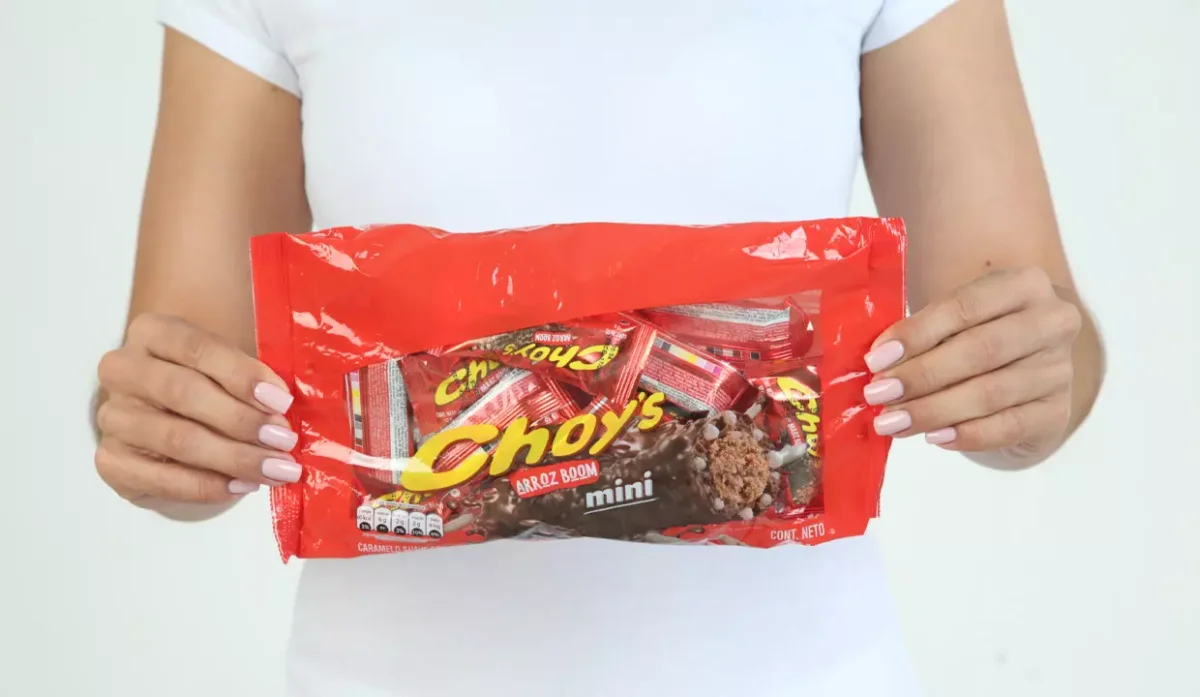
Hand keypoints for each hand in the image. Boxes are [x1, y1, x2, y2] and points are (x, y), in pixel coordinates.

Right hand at [95, 313, 301, 507]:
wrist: (170, 413)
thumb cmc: (210, 380)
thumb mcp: (229, 362)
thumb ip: (251, 374)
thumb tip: (285, 405)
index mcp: (153, 332)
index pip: (196, 347)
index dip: (241, 375)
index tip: (282, 401)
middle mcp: (123, 370)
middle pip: (184, 393)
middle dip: (242, 420)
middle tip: (284, 440)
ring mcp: (113, 417)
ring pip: (176, 439)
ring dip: (234, 458)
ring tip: (276, 469)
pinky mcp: (112, 461)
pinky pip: (161, 479)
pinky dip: (207, 486)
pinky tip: (243, 485)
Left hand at [862, 267, 1081, 465]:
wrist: (1028, 365)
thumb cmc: (979, 332)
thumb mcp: (957, 317)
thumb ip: (924, 331)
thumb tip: (877, 363)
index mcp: (1024, 284)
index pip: (965, 308)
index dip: (917, 335)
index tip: (876, 359)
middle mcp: (1053, 322)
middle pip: (980, 351)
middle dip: (921, 376)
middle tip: (879, 395)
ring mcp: (1060, 369)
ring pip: (991, 393)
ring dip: (934, 410)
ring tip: (893, 421)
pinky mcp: (1058, 411)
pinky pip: (1009, 427)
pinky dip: (967, 434)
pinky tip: (933, 437)